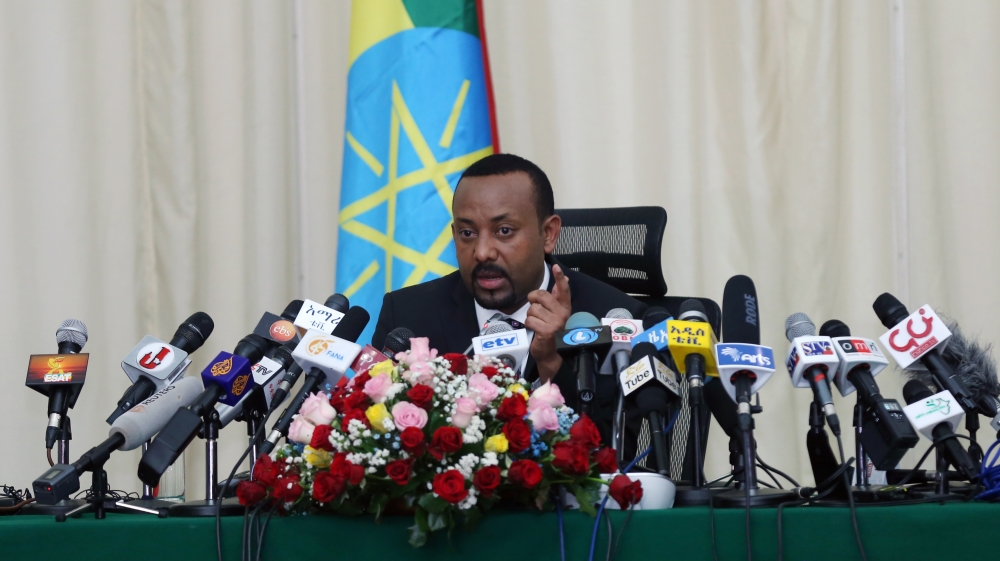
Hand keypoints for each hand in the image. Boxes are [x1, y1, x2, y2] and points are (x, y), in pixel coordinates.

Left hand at [525, 264, 571, 382]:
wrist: (551, 354)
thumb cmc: (551, 332)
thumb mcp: (555, 313)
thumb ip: (557, 297)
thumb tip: (564, 279)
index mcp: (565, 307)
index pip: (563, 290)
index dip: (559, 278)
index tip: (556, 267)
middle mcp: (562, 314)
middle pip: (541, 295)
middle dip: (533, 300)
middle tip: (536, 309)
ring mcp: (555, 322)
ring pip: (533, 309)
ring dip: (531, 316)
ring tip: (537, 324)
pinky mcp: (546, 330)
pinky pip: (530, 320)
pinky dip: (528, 325)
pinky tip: (535, 330)